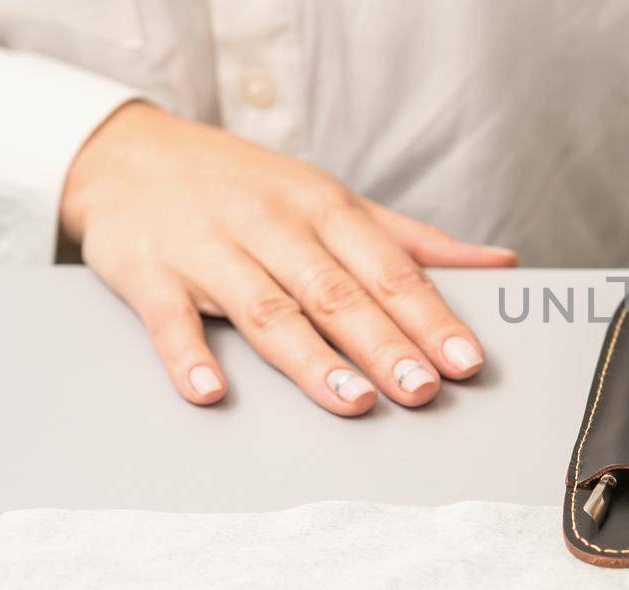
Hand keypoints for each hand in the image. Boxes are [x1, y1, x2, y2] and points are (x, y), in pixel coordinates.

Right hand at [61, 102, 516, 414]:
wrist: (128, 151)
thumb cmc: (246, 185)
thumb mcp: (331, 199)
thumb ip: (412, 240)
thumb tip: (500, 263)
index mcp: (323, 207)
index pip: (388, 268)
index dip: (430, 316)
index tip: (465, 360)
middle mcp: (270, 224)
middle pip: (335, 292)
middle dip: (383, 343)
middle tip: (422, 389)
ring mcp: (207, 247)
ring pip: (266, 308)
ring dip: (311, 358)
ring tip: (353, 400)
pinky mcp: (147, 272)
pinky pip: (169, 318)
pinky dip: (188, 355)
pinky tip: (211, 391)